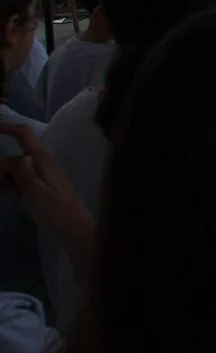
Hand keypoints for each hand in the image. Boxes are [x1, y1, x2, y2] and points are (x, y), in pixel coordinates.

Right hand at [0, 121, 92, 260]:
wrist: (72, 226)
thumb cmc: (57, 209)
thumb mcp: (39, 194)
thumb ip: (27, 177)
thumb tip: (22, 157)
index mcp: (41, 159)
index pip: (23, 134)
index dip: (6, 127)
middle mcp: (39, 162)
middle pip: (10, 160)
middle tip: (1, 188)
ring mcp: (36, 174)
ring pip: (10, 171)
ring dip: (1, 180)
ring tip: (3, 192)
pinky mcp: (34, 186)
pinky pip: (14, 181)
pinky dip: (6, 186)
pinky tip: (4, 194)